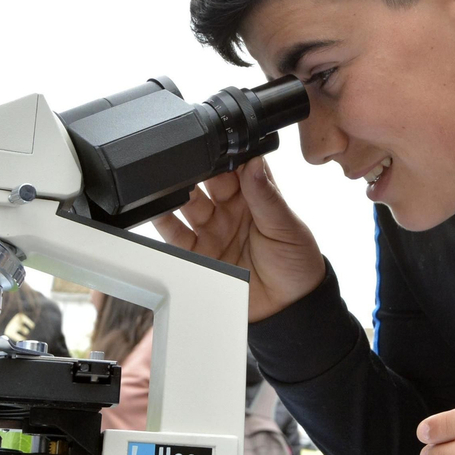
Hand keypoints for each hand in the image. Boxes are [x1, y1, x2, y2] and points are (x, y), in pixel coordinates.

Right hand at [152, 157, 325, 321]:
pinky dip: (163, 220)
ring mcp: (212, 229)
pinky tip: (157, 208)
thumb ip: (267, 196)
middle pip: (206, 180)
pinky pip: (175, 233)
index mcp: (256, 195)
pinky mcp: (198, 252)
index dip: (226, 154)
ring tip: (170, 183)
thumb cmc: (297, 264)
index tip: (216, 145)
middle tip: (188, 162)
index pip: (236, 166)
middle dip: (196, 169)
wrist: (288, 309)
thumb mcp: (286, 227)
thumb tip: (254, 163)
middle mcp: (231, 209)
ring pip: (187, 202)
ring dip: (178, 192)